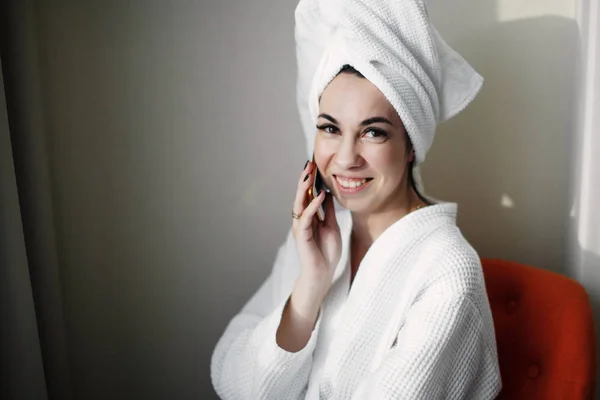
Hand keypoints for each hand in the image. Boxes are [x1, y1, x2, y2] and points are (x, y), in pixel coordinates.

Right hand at [291, 161, 341, 300]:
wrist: (323, 273)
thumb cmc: (326, 252)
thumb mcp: (332, 225)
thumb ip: (328, 210)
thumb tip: (329, 193)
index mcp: (309, 217)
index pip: (307, 194)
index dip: (310, 180)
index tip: (314, 165)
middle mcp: (302, 219)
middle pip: (301, 195)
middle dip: (305, 179)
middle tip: (309, 164)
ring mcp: (300, 227)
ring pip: (300, 203)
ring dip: (305, 188)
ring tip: (310, 174)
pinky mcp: (302, 235)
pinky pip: (306, 217)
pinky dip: (312, 205)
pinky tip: (320, 195)